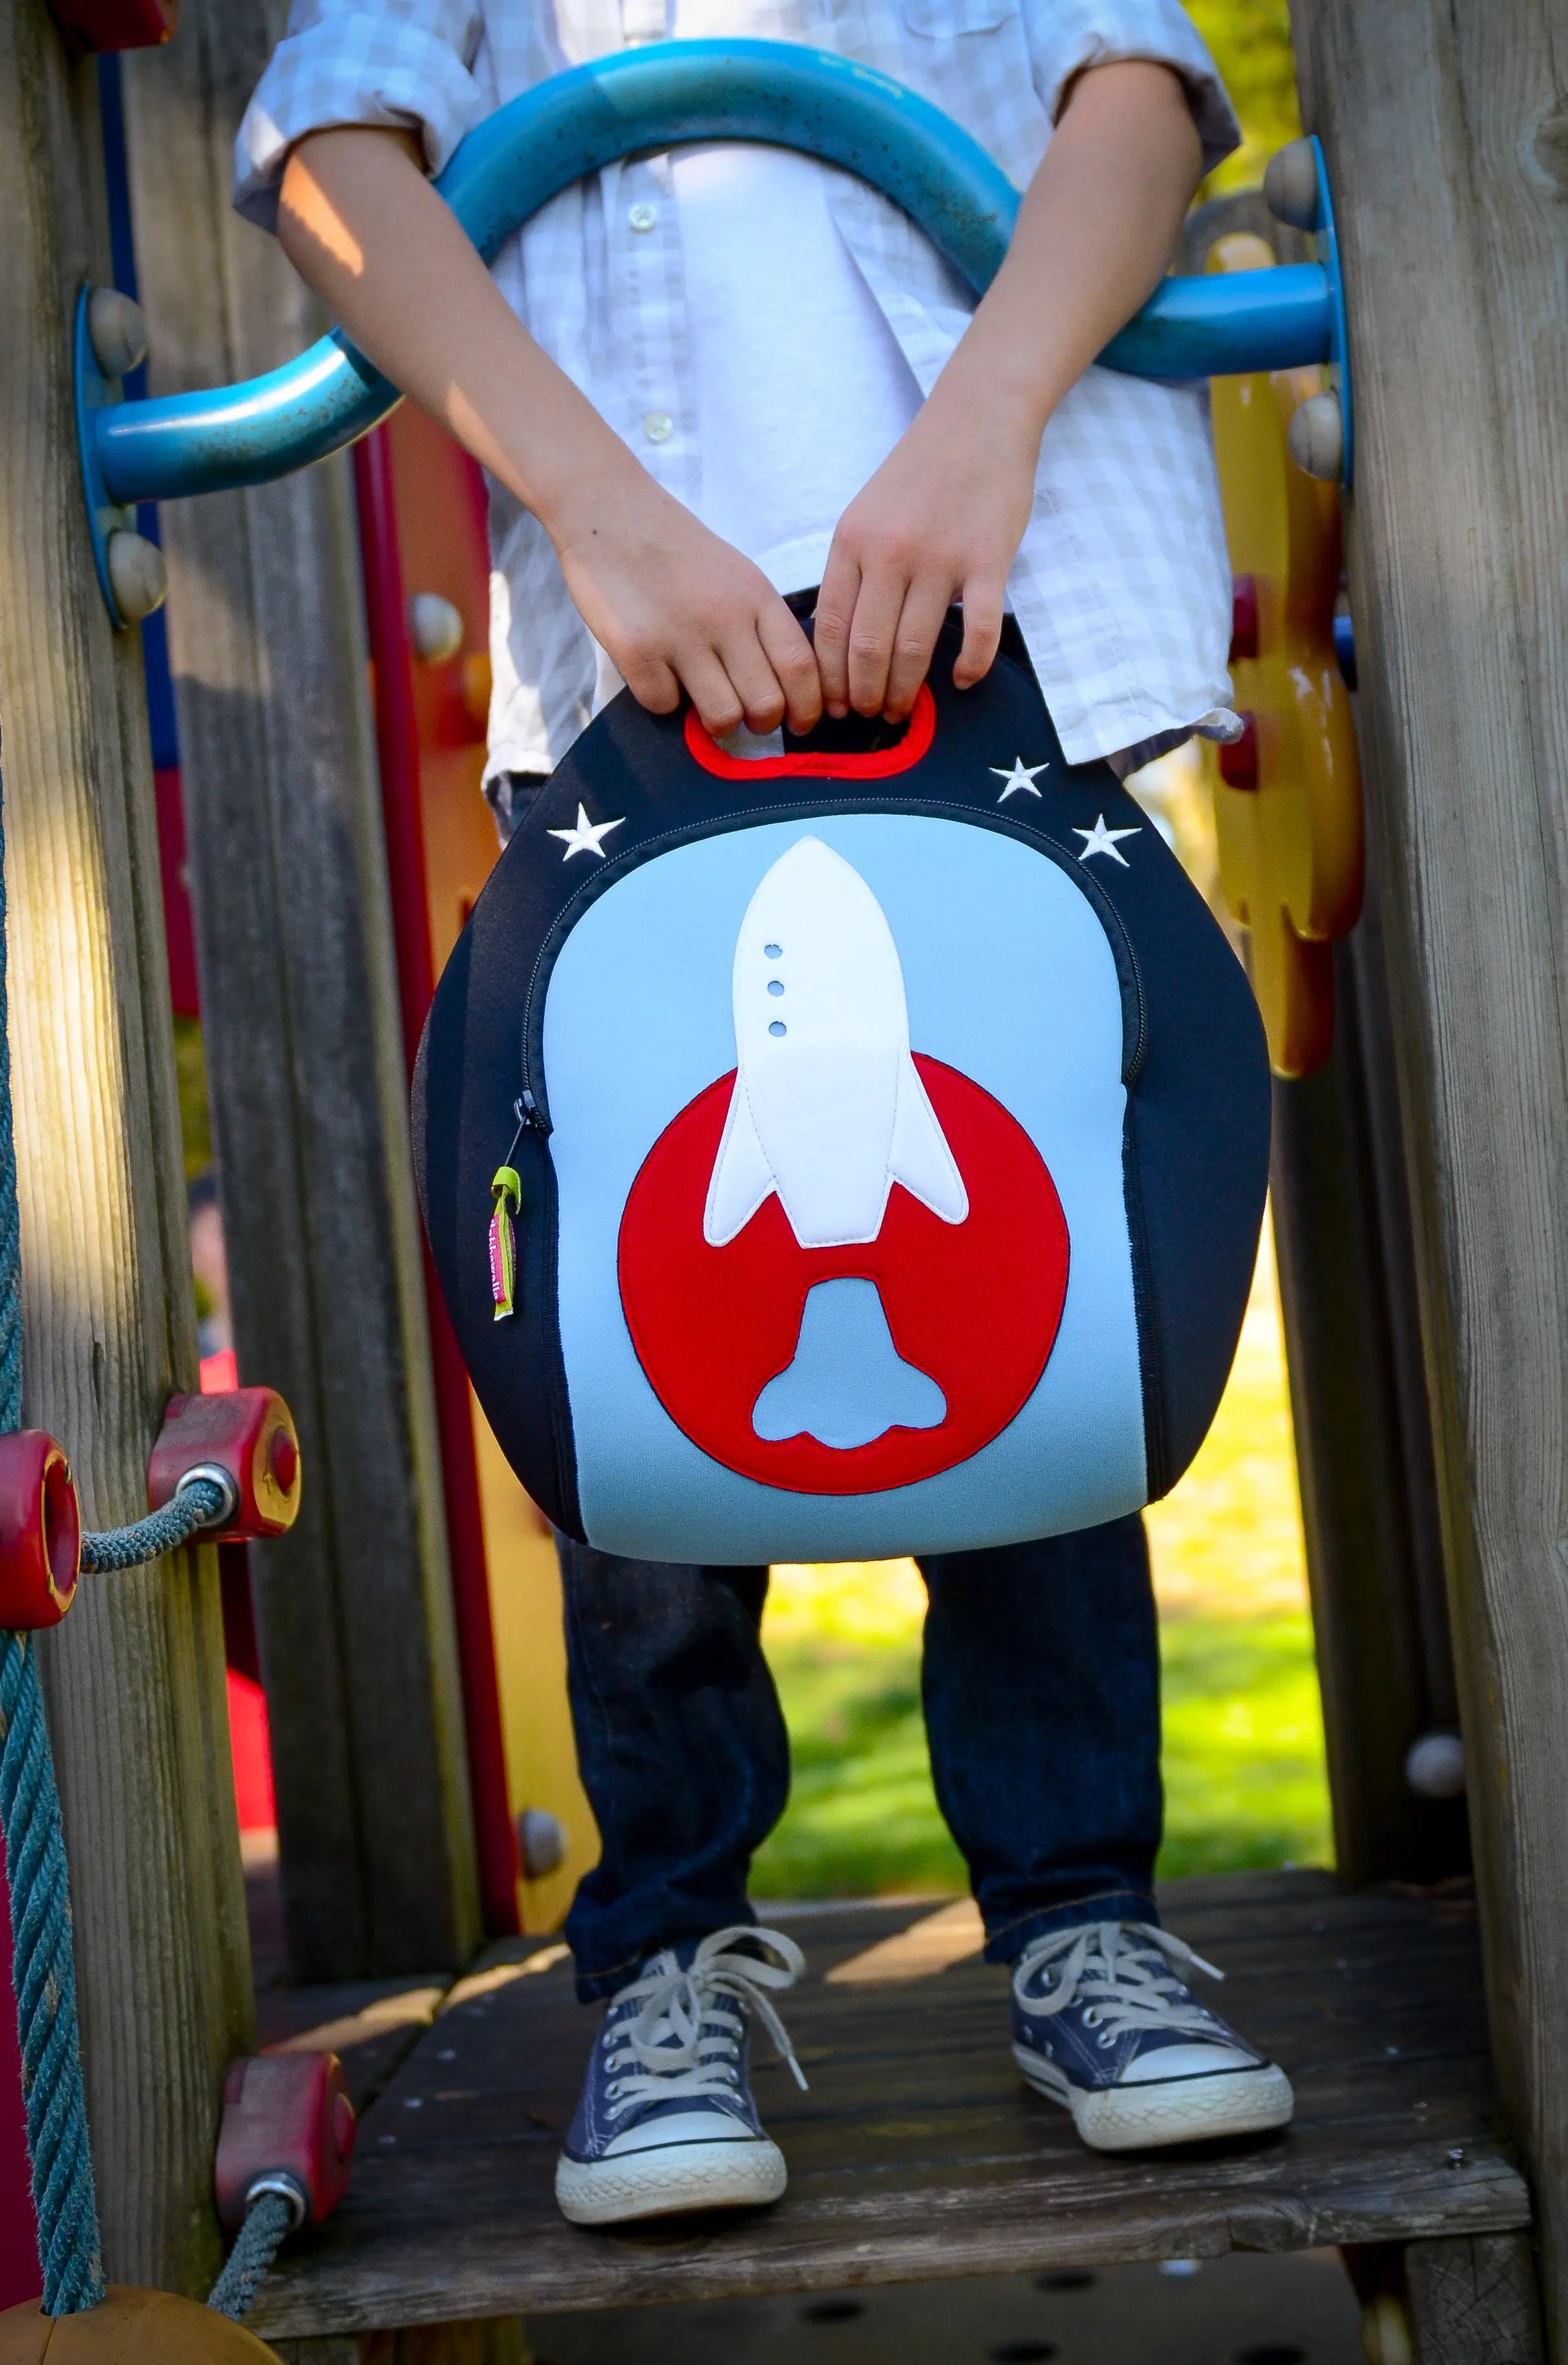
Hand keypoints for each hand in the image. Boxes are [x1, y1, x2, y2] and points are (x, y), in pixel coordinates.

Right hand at [547, 455, 820, 740]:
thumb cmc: (675, 550)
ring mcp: (679, 634)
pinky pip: (664, 706)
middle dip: (761, 723)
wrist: (607, 509)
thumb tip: (781, 688)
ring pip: (723, 717)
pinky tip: (658, 673)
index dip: (806, 706)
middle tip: (746, 718)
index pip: (800, 666)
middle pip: (766, 703)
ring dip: (717, 722)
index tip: (799, 723)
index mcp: (756, 595)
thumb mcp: (736, 575)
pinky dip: (663, 699)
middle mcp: (724, 616)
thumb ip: (759, 624)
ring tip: (703, 702)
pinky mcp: (636, 650)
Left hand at [814, 390, 1038, 721]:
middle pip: (868, 647)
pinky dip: (971, 665)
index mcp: (852, 542)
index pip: (831, 628)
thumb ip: (853, 570)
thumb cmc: (918, 475)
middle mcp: (890, 553)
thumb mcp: (865, 515)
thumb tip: (838, 640)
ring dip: (906, 689)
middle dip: (864, 694)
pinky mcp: (988, 560)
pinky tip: (963, 681)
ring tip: (902, 709)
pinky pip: (979, 631)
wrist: (977, 421)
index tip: (832, 705)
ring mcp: (940, 557)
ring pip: (915, 647)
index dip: (829, 678)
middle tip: (869, 716)